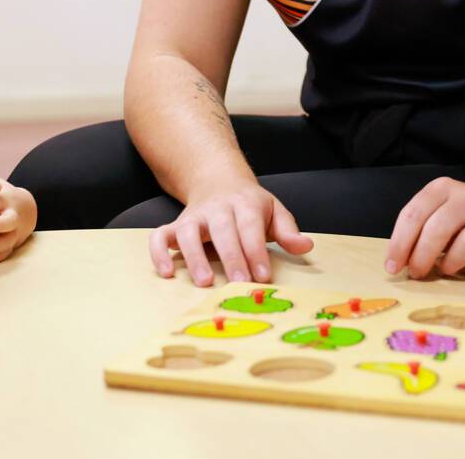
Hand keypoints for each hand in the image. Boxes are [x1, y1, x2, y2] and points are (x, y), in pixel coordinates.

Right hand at [148, 183, 312, 286]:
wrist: (218, 180)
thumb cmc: (250, 206)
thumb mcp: (273, 211)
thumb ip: (287, 231)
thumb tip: (305, 245)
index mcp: (246, 204)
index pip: (251, 227)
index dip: (256, 251)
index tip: (263, 276)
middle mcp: (217, 209)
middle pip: (222, 230)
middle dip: (231, 257)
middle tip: (239, 283)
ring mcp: (194, 216)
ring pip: (188, 232)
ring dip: (195, 257)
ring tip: (204, 282)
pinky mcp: (175, 225)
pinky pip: (159, 236)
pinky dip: (159, 253)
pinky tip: (166, 273)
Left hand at [385, 177, 464, 279]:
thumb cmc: (463, 220)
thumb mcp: (438, 214)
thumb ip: (419, 232)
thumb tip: (398, 263)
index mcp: (443, 188)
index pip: (414, 214)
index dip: (400, 243)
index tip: (393, 267)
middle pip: (438, 229)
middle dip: (422, 257)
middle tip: (417, 274)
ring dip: (451, 264)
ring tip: (447, 268)